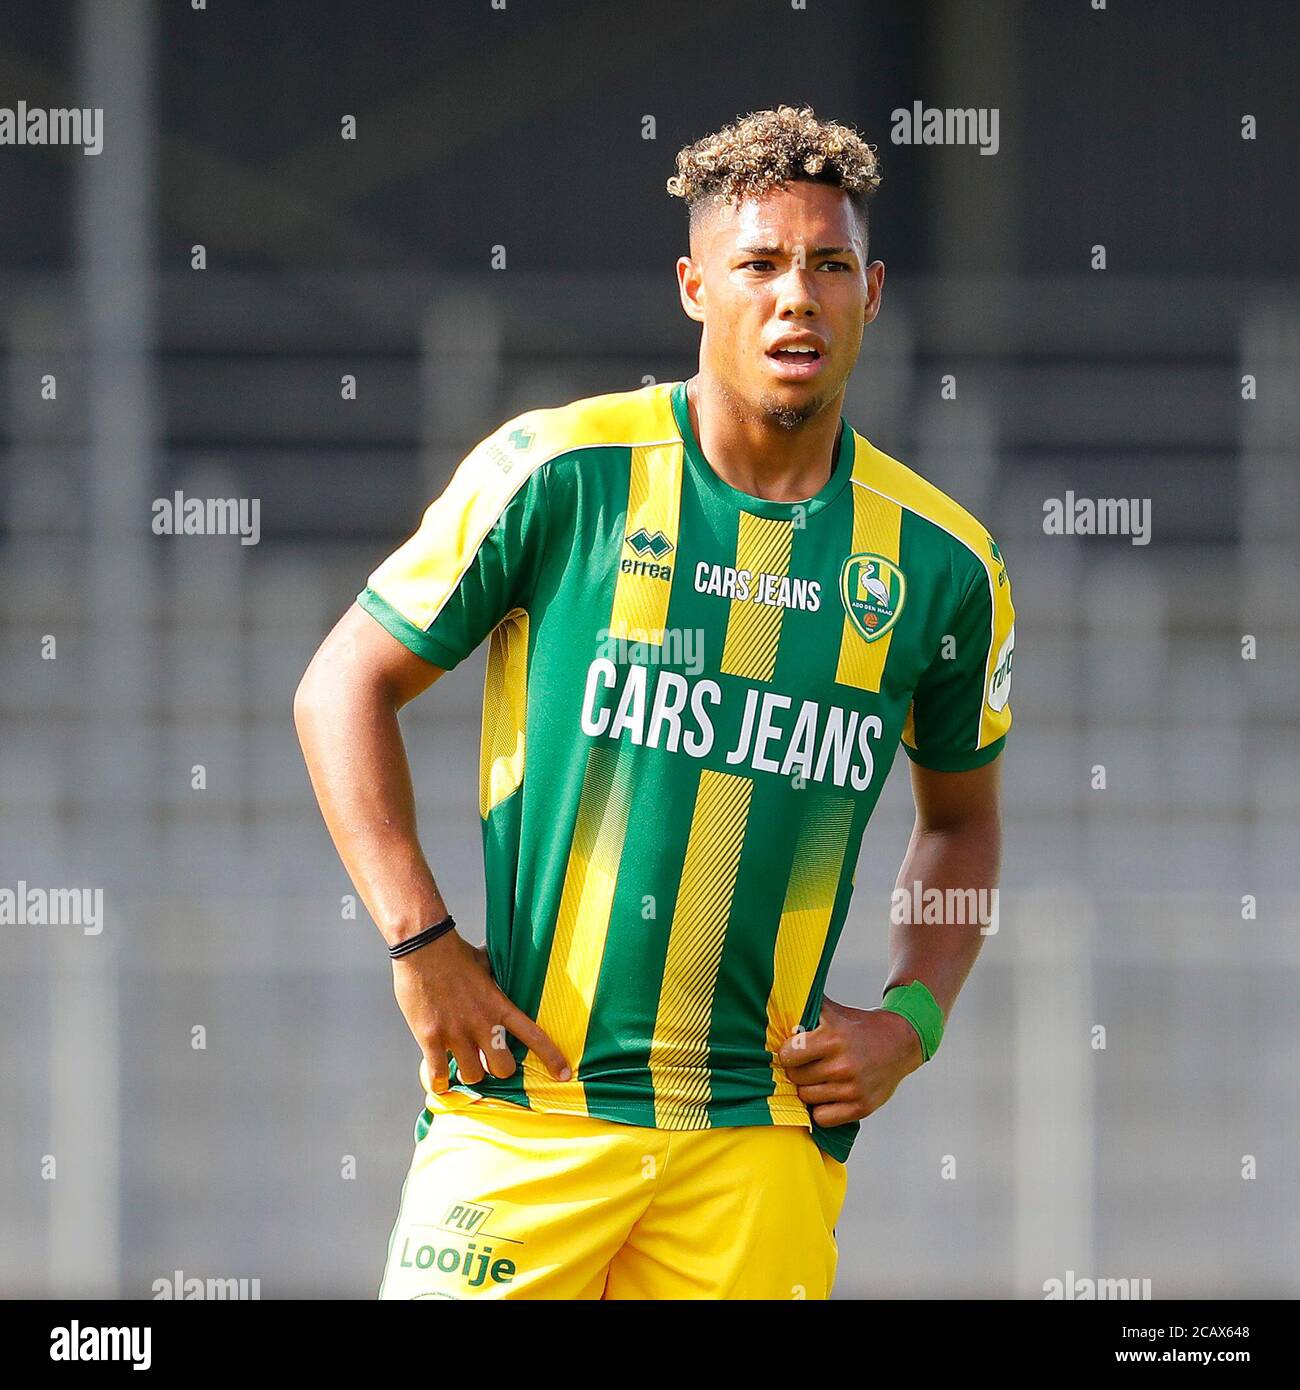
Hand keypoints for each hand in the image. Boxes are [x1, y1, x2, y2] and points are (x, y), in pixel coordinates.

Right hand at [391, 929, 569, 1091]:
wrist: (422, 946)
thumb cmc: (454, 952)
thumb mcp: (486, 964)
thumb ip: (497, 978)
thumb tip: (507, 964)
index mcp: (499, 1005)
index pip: (534, 1036)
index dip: (551, 1058)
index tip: (563, 1074)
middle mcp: (482, 1023)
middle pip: (502, 1069)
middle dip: (497, 1068)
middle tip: (488, 1060)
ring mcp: (456, 1033)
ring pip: (472, 1076)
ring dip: (468, 1073)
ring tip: (461, 1063)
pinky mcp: (430, 1038)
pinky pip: (438, 1076)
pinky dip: (439, 1082)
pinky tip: (439, 1079)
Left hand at [777, 996, 923, 1127]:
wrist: (901, 1043)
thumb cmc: (860, 1027)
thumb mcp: (834, 1012)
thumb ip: (806, 1007)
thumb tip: (776, 999)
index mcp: (833, 1037)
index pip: (788, 1055)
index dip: (786, 1053)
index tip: (792, 1051)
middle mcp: (843, 1063)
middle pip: (796, 1077)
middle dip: (796, 1071)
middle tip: (806, 1065)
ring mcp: (853, 1087)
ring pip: (807, 1098)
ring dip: (808, 1090)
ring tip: (818, 1078)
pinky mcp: (862, 1107)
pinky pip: (823, 1118)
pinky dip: (822, 1110)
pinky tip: (828, 1096)